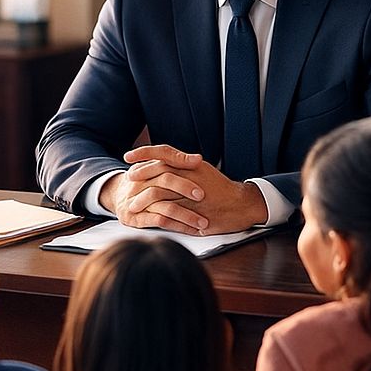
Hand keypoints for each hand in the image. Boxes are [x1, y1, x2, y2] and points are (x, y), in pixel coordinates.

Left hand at [101, 144, 268, 234]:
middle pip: (159, 169)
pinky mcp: (195, 210)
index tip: (128, 156)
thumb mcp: (202, 171)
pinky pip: (171, 211)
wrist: (242, 205)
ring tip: (132, 203)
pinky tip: (147, 217)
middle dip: (141, 174)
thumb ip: (183, 167)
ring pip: (162, 191)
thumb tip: (161, 164)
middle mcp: (191, 174)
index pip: (164, 152)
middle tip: (128, 179)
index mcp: (192, 164)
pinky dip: (156, 214)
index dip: (145, 153)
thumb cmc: (220, 188)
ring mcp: (193, 193)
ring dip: (144, 197)